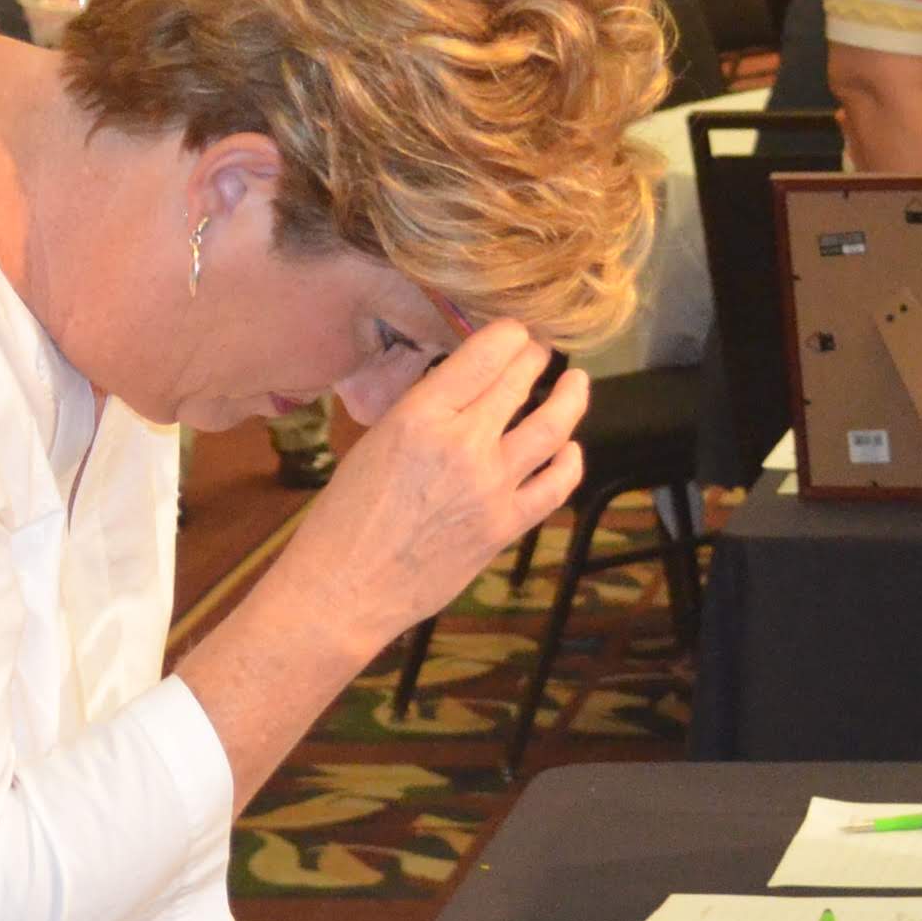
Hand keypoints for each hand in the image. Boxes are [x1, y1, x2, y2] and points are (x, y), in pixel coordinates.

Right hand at [284, 325, 588, 635]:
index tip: (515, 332)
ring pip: (554, 425)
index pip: (487, 352)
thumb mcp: (376, 441)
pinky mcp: (506, 525)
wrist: (345, 588)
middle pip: (521, 379)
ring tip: (577, 383)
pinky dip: (569, 460)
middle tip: (542, 350)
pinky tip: (569, 449)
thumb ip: (424, 412)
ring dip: (572, 396)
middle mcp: (463, 443)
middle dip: (537, 357)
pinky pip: (557, 484)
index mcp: (420, 414)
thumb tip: (465, 390)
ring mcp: (492, 486)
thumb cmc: (344, 517)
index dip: (510, 333)